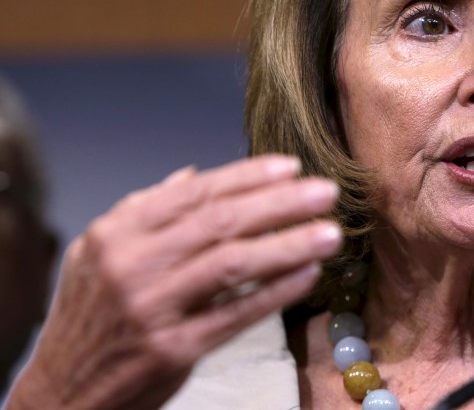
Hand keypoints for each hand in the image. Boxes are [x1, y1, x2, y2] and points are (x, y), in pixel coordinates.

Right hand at [6, 155, 341, 409]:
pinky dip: (276, 291)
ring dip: (289, 244)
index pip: (196, 192)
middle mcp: (133, 263)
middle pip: (221, 221)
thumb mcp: (100, 252)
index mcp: (118, 232)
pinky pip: (237, 313)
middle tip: (325, 191)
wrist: (62, 391)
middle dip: (280, 203)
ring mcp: (153, 307)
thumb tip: (192, 174)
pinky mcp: (173, 349)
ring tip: (331, 232)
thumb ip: (146, 210)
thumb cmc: (92, 315)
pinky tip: (308, 275)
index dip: (249, 176)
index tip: (292, 167)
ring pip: (234, 263)